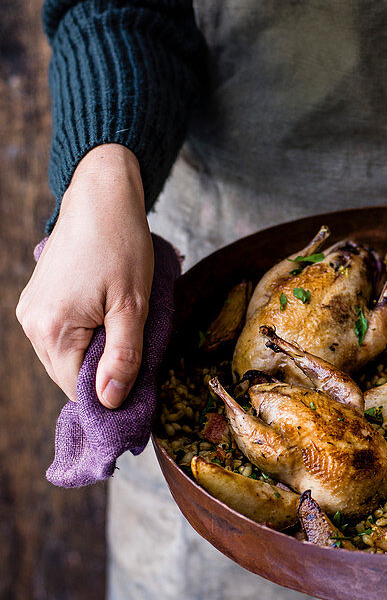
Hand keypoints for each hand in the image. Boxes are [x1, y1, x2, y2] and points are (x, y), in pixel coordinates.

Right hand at [16, 145, 153, 407]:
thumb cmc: (121, 245)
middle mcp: (31, 325)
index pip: (78, 390)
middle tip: (139, 348)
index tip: (142, 381)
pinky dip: (85, 336)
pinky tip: (106, 316)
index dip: (112, 393)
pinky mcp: (36, 301)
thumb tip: (111, 402)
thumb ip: (123, 356)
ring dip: (96, 353)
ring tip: (123, 325)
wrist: (100, 197)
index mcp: (53, 330)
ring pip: (66, 356)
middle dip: (104, 372)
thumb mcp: (133, 305)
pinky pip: (60, 336)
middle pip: (69, 375)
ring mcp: (30, 312)